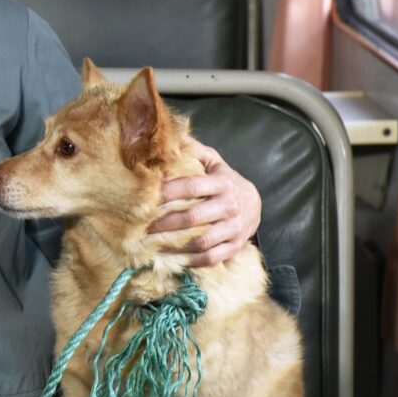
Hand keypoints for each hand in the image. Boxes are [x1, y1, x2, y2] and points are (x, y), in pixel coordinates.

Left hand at [146, 137, 261, 266]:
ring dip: (174, 245)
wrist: (256, 205)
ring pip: (201, 241)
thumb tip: (173, 136)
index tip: (146, 197)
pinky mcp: (235, 246)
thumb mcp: (215, 162)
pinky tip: (170, 259)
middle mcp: (229, 206)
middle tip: (141, 226)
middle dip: (164, 223)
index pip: (191, 187)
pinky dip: (190, 260)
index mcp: (222, 183)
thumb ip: (195, 150)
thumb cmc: (226, 181)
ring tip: (150, 245)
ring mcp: (233, 228)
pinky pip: (211, 257)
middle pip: (193, 217)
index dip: (168, 192)